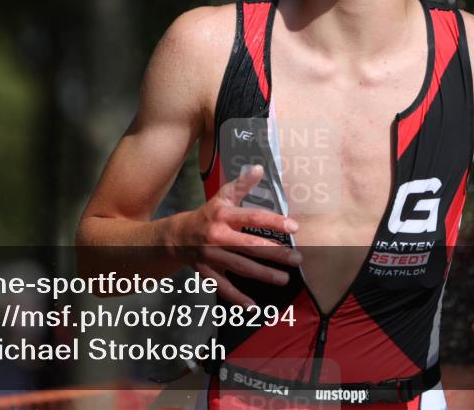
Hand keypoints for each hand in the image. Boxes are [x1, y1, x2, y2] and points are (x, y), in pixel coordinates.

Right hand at [173, 164, 301, 306]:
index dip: (274, 221)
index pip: (252, 217)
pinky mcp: (206, 272)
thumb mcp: (223, 197)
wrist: (176, 236)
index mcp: (223, 215)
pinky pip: (223, 287)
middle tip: (296, 259)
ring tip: (284, 279)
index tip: (294, 227)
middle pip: (249, 246)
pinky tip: (253, 306)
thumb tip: (260, 167)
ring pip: (240, 267)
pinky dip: (237, 298)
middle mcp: (217, 236)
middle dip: (275, 253)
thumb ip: (242, 184)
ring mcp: (211, 256)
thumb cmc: (207, 215)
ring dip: (263, 274)